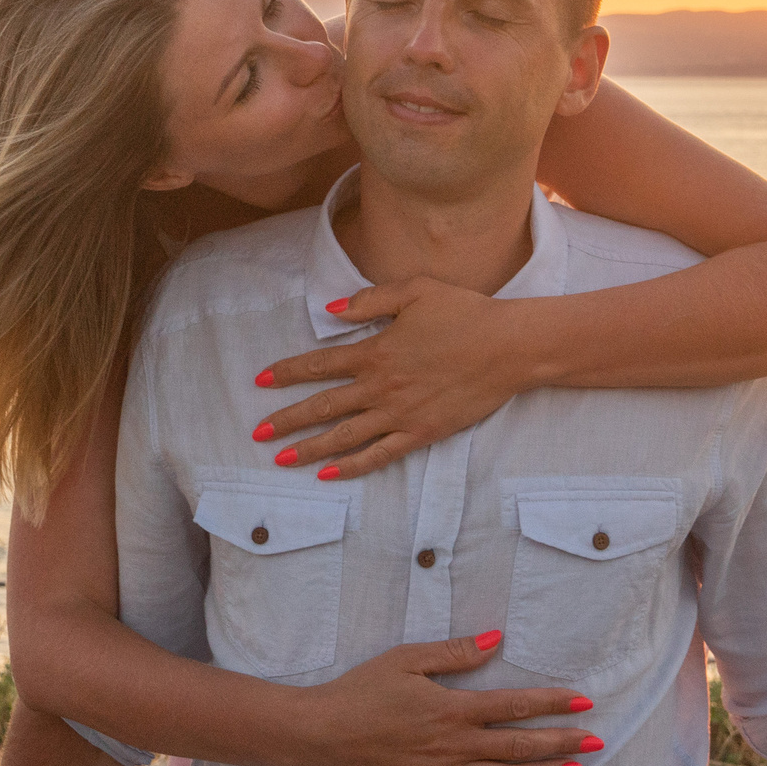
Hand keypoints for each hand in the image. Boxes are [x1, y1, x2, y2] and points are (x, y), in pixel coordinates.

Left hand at [253, 278, 522, 477]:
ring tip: (281, 459)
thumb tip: (330, 310)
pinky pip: (379, 455)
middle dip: (287, 420)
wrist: (508, 347)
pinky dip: (352, 466)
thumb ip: (369, 300)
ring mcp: (399, 413)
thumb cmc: (464, 313)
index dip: (287, 372)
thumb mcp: (414, 291)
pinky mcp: (421, 433)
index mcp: (376, 351)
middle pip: (323, 406)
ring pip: (344, 436)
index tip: (260, 379)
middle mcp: (380, 386)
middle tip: (258, 433)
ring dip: (309, 448)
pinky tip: (328, 474)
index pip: (319, 364)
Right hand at [297, 631, 600, 765]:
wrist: (321, 734)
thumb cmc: (361, 691)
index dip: (554, 703)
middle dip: (563, 743)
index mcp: (452, 708)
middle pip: (520, 746)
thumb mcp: (405, 659)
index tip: (584, 702)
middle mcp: (455, 746)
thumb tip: (497, 640)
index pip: (516, 706)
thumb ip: (454, 653)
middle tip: (596, 742)